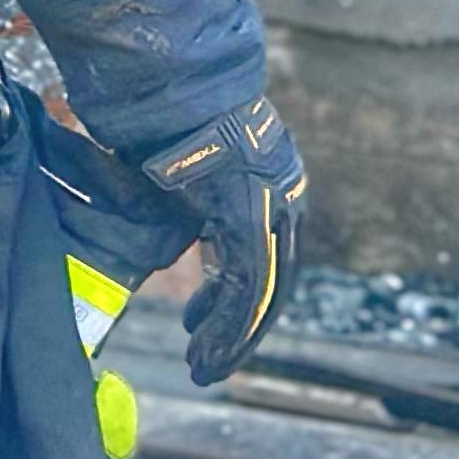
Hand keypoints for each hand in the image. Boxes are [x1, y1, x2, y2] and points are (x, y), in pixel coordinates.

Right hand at [137, 93, 304, 387]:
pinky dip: (226, 329)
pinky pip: (247, 293)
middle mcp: (285, 203)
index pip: (268, 262)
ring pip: (261, 297)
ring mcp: (274, 214)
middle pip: (270, 285)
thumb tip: (189, 246)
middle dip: (237, 327)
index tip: (206, 322)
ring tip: (202, 366)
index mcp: (275, 189)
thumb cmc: (173, 128)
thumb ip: (203, 216)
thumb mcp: (197, 182)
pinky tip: (203, 352)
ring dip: (229, 339)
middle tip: (207, 355)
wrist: (174, 92)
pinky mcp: (254, 225)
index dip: (239, 301)